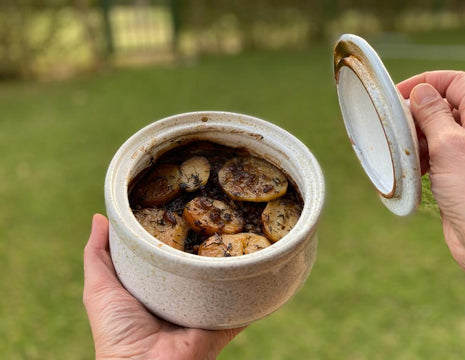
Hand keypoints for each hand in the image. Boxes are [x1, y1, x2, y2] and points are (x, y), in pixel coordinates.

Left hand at [83, 214, 243, 359]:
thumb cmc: (115, 330)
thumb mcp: (100, 288)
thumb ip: (97, 255)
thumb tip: (100, 217)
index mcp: (157, 284)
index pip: (169, 251)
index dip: (175, 230)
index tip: (182, 201)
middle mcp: (183, 293)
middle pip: (197, 262)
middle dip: (206, 239)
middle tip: (216, 211)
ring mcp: (205, 306)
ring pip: (222, 277)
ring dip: (230, 258)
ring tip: (241, 227)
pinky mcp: (224, 319)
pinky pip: (242, 300)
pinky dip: (251, 285)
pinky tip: (258, 262)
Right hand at [397, 71, 464, 280]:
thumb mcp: (451, 146)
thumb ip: (433, 115)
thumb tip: (421, 91)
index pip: (454, 82)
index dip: (426, 82)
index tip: (399, 94)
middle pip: (442, 106)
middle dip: (415, 113)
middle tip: (392, 126)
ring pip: (434, 133)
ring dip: (413, 138)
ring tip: (399, 150)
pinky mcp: (456, 174)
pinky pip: (432, 156)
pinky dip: (417, 158)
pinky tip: (408, 169)